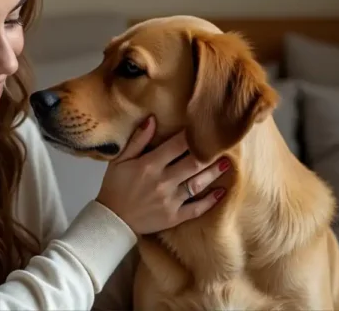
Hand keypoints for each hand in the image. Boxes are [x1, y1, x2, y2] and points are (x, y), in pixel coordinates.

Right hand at [95, 116, 229, 234]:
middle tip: (224, 145)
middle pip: (193, 163)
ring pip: (198, 184)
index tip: (204, 127)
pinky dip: (210, 201)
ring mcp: (170, 200)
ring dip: (213, 173)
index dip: (192, 135)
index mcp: (149, 165)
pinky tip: (221, 192)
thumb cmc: (115, 186)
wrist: (112, 220)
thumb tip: (152, 119)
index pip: (177, 145)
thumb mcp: (120, 160)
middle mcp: (162, 181)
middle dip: (210, 153)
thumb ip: (137, 140)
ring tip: (226, 164)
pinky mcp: (174, 217)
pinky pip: (196, 209)